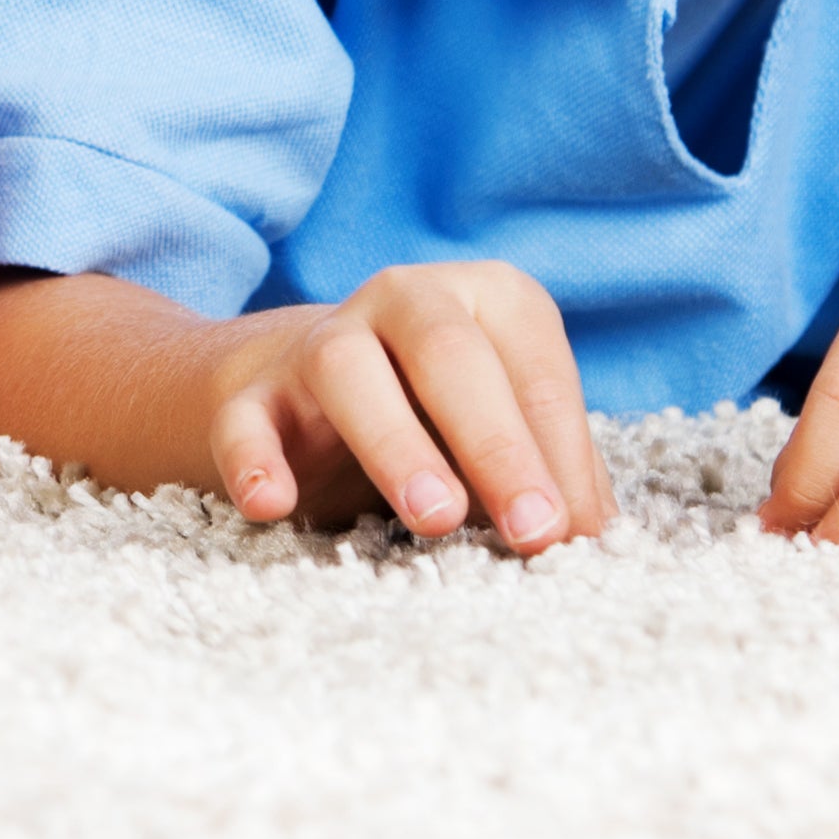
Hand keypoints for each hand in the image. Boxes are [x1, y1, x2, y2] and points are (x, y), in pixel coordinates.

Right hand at [201, 258, 615, 548]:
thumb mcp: (504, 431)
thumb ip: (552, 473)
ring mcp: (319, 341)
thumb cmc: (440, 417)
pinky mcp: (250, 395)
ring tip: (436, 518)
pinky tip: (273, 505)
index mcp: (484, 299)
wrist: (305, 394)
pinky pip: (245, 419)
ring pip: (345, 368)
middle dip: (496, 442)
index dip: (560, 452)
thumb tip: (594, 538)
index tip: (577, 535)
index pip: (533, 370)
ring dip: (394, 442)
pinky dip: (254, 460)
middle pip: (449, 352)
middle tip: (533, 531)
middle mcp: (402, 299)